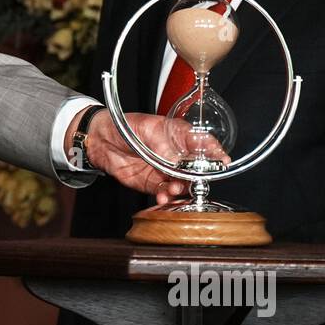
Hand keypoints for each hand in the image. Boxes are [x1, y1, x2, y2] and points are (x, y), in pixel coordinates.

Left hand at [69, 107, 207, 203]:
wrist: (101, 140)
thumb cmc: (124, 126)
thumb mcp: (146, 130)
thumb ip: (162, 147)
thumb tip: (176, 162)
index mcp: (180, 135)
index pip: (204, 144)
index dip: (216, 152)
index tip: (223, 161)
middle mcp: (177, 155)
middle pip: (197, 169)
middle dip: (197, 177)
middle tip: (193, 181)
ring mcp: (166, 171)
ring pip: (182, 184)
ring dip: (180, 189)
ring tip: (172, 189)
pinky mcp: (154, 184)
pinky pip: (165, 194)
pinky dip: (165, 198)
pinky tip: (162, 198)